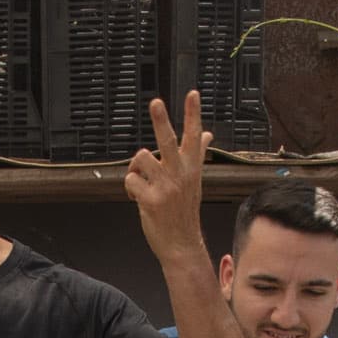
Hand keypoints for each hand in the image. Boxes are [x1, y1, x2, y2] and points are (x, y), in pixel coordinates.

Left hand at [122, 91, 211, 264]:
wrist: (181, 243)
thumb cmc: (184, 210)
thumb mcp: (195, 181)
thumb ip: (198, 154)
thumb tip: (207, 134)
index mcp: (191, 167)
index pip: (194, 135)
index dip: (193, 113)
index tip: (192, 94)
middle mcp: (180, 174)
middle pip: (168, 141)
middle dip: (161, 120)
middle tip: (155, 102)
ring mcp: (165, 187)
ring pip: (141, 158)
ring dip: (136, 168)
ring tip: (142, 180)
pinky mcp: (150, 200)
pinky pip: (131, 180)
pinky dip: (130, 187)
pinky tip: (137, 196)